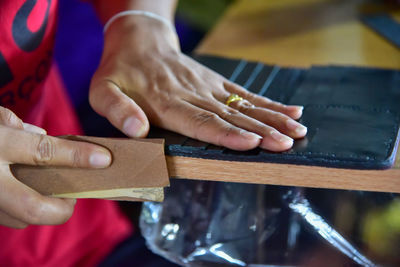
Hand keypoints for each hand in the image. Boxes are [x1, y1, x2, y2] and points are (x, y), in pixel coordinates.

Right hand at [0, 107, 111, 227]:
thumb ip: (16, 126)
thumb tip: (42, 135)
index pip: (44, 152)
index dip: (78, 156)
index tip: (103, 159)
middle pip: (34, 208)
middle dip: (62, 209)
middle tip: (73, 198)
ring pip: (21, 219)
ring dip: (42, 209)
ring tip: (53, 194)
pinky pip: (5, 217)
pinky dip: (21, 209)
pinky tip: (24, 192)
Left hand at [90, 15, 306, 151]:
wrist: (139, 41)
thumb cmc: (120, 73)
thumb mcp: (102, 91)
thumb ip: (117, 111)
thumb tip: (138, 131)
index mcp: (167, 102)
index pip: (200, 121)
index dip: (226, 134)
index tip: (251, 143)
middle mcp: (193, 94)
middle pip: (230, 116)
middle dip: (260, 131)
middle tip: (287, 143)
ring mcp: (208, 87)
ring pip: (243, 106)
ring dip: (271, 119)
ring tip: (298, 131)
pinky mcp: (216, 82)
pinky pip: (244, 93)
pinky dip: (268, 103)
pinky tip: (291, 111)